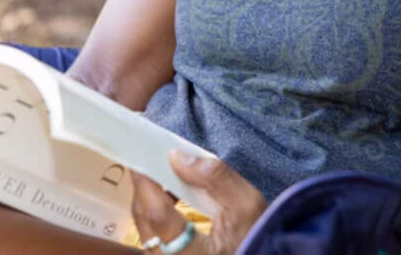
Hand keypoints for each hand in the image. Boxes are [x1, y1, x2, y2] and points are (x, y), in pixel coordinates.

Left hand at [130, 150, 266, 254]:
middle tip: (150, 160)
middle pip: (144, 222)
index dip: (146, 184)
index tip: (142, 157)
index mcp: (193, 253)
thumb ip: (215, 177)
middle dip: (144, 188)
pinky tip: (170, 198)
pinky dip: (155, 213)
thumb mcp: (247, 204)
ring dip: (148, 200)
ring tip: (162, 176)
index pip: (158, 216)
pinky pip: (152, 236)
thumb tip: (176, 156)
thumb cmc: (259, 236)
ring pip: (144, 230)